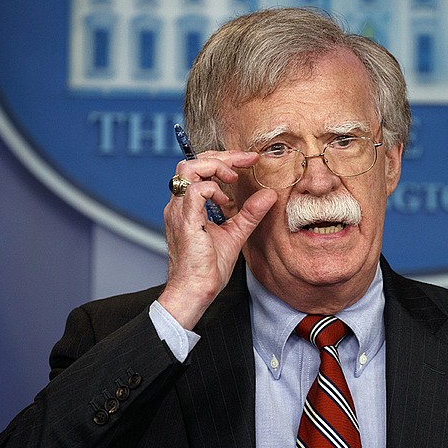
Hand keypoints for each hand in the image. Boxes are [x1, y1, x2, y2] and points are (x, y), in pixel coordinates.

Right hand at [158, 151, 276, 328]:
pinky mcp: (185, 221)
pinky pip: (195, 191)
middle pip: (191, 162)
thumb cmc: (208, 269)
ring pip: (188, 169)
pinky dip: (212, 189)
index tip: (248, 160)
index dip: (224, 159)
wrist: (195, 291)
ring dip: (215, 167)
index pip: (199, 168)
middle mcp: (179, 205)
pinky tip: (223, 202)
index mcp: (187, 206)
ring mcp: (179, 211)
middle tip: (246, 160)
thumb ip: (250, 214)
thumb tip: (269, 194)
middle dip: (221, 156)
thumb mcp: (236, 234)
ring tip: (232, 179)